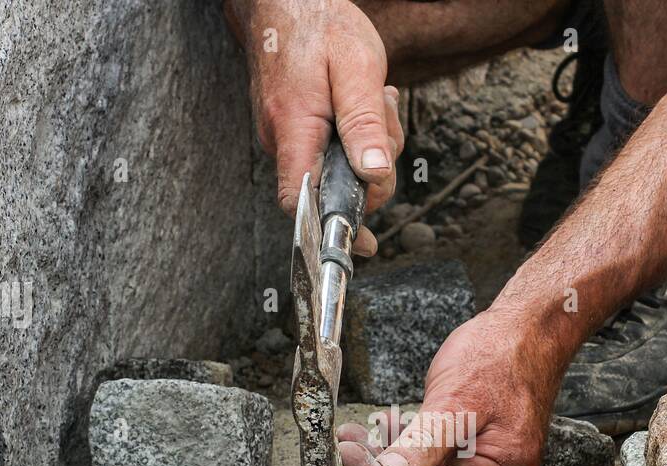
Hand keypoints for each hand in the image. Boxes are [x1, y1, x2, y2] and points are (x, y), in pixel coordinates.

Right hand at [225, 0, 404, 254]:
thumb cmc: (318, 23)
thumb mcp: (357, 69)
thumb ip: (365, 124)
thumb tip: (374, 175)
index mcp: (292, 129)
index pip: (298, 200)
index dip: (329, 226)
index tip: (361, 242)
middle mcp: (281, 139)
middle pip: (333, 187)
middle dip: (373, 168)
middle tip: (385, 122)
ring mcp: (286, 134)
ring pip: (340, 167)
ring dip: (371, 143)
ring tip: (377, 99)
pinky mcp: (296, 128)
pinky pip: (334, 149)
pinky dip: (358, 134)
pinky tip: (364, 103)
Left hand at [336, 311, 564, 465]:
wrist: (526, 325)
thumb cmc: (499, 357)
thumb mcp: (454, 402)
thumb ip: (423, 444)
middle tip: (345, 452)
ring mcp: (486, 453)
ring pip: (429, 461)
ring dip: (389, 449)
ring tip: (350, 439)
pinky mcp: (475, 437)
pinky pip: (437, 445)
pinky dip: (409, 436)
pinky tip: (379, 428)